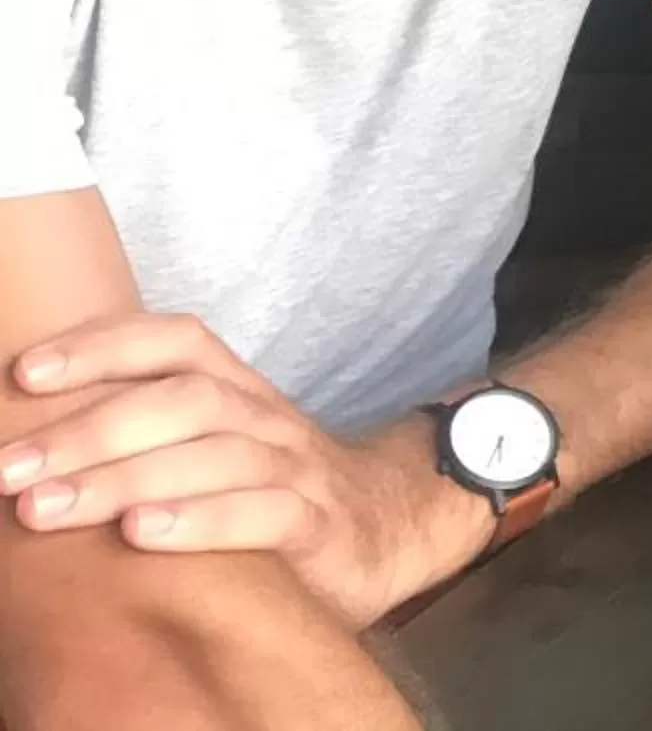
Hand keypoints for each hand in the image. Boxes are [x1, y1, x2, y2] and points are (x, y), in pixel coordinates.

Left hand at [2, 313, 465, 624]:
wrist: (388, 526)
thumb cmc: (267, 492)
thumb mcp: (212, 450)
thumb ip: (145, 437)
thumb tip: (33, 444)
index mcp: (237, 390)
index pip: (175, 342)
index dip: (103, 347)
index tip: (24, 373)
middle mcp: (267, 418)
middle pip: (185, 400)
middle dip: (90, 431)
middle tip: (10, 470)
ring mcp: (298, 469)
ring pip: (217, 455)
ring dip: (124, 478)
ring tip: (46, 510)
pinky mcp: (320, 526)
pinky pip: (265, 513)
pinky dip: (201, 520)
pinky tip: (142, 534)